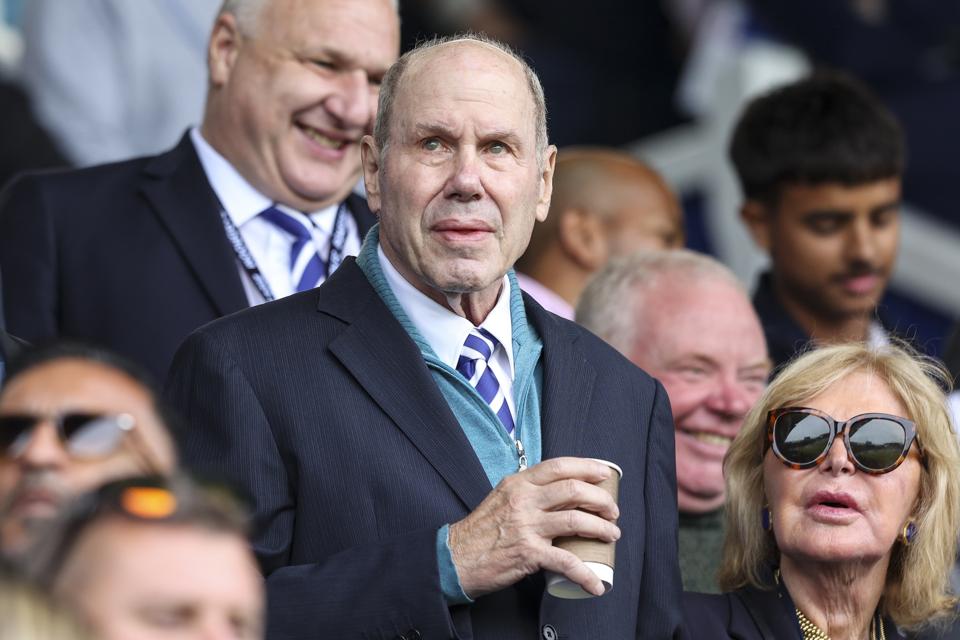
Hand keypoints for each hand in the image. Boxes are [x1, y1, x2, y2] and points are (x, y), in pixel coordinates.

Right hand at [448, 457, 620, 597]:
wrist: (457, 557)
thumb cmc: (481, 530)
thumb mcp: (502, 497)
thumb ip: (527, 490)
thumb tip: (559, 490)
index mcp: (519, 483)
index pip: (559, 467)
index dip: (587, 468)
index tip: (605, 474)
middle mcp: (524, 500)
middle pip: (573, 490)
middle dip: (601, 499)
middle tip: (613, 510)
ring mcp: (527, 526)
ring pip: (576, 520)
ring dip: (601, 528)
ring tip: (612, 534)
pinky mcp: (529, 553)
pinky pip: (566, 562)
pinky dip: (585, 574)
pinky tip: (595, 583)